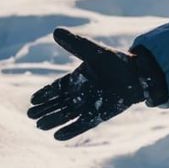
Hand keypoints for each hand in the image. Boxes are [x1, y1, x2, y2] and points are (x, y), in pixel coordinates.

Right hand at [27, 28, 151, 140]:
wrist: (138, 74)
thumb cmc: (116, 61)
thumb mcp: (92, 52)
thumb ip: (74, 44)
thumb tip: (55, 31)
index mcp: (76, 79)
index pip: (56, 88)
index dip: (45, 94)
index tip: (32, 100)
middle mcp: (80, 94)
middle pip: (58, 104)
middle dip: (45, 109)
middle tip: (30, 115)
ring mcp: (89, 105)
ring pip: (67, 115)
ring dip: (53, 121)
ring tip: (39, 126)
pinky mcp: (99, 115)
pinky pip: (82, 124)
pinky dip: (71, 131)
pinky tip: (57, 137)